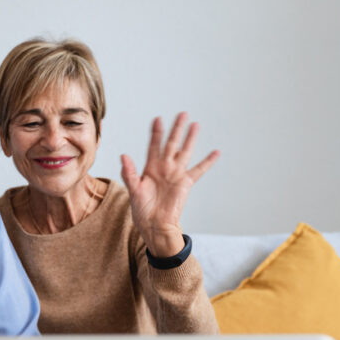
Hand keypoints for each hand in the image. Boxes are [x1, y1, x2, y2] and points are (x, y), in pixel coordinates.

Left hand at [121, 112, 218, 256]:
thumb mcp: (133, 190)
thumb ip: (129, 173)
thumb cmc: (142, 210)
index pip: (154, 145)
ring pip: (185, 151)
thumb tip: (124, 156)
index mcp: (150, 168)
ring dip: (190, 138)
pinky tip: (216, 152)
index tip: (158, 119)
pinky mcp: (186, 183)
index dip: (156, 133)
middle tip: (182, 114)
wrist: (155, 226)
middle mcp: (164, 168)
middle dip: (176, 129)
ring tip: (196, 124)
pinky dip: (208, 161)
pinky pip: (199, 170)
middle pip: (171, 143)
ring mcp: (176, 174)